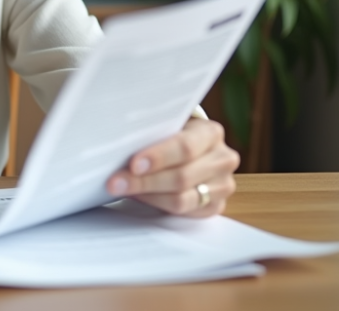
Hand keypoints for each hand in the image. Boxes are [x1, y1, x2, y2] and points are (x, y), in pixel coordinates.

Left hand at [105, 118, 238, 216]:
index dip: (158, 157)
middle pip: (182, 177)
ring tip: (122, 189)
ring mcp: (222, 185)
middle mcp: (222, 159)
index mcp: (211, 133)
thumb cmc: (173, 134)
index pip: (185, 147)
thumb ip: (153, 132)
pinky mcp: (215, 206)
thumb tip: (119, 143)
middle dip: (144, 181)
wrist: (193, 149)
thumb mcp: (168, 125)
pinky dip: (157, 205)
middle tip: (116, 182)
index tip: (133, 164)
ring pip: (182, 199)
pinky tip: (139, 196)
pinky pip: (184, 213)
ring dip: (147, 195)